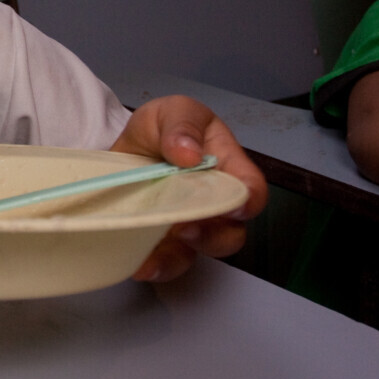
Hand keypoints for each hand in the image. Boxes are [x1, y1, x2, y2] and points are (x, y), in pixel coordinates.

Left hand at [112, 95, 266, 281]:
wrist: (128, 148)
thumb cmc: (163, 128)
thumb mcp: (171, 112)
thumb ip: (182, 125)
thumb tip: (190, 154)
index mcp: (227, 167)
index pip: (251, 190)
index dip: (246, 202)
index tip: (229, 206)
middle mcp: (214, 203)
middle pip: (230, 233)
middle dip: (210, 236)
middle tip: (183, 227)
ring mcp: (190, 226)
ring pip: (197, 254)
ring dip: (178, 257)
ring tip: (154, 251)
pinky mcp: (164, 242)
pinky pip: (166, 263)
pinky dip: (153, 266)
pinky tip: (138, 264)